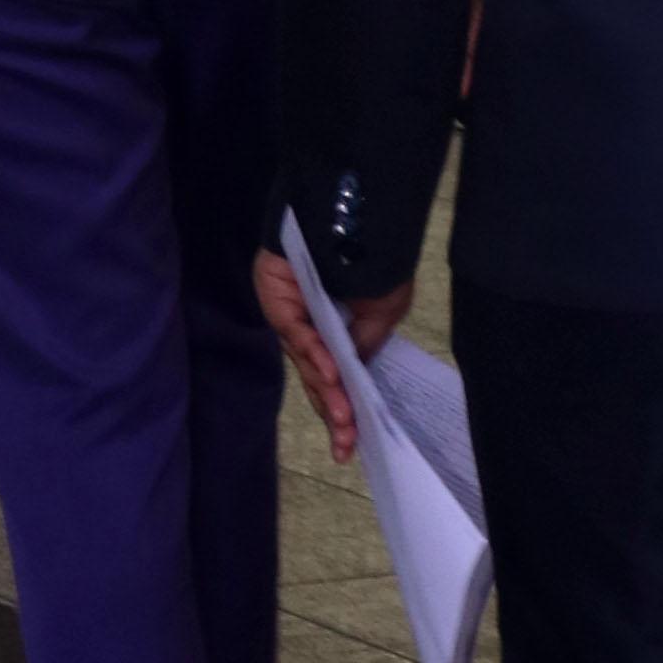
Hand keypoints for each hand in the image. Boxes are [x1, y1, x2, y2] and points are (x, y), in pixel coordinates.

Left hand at [255, 241, 411, 464]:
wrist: (355, 216)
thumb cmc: (373, 262)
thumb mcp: (383, 310)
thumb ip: (366, 343)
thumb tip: (353, 375)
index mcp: (333, 337)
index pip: (334, 383)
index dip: (342, 414)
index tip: (350, 446)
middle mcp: (309, 333)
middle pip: (318, 381)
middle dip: (334, 413)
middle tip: (346, 443)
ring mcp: (291, 320)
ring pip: (307, 364)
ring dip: (327, 391)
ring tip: (345, 416)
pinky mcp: (278, 302)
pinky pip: (296, 334)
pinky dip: (314, 354)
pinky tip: (330, 373)